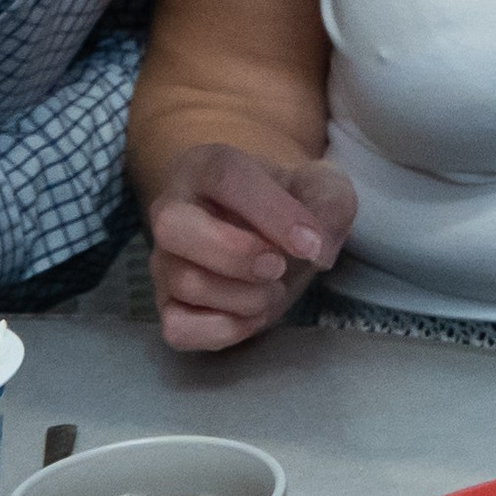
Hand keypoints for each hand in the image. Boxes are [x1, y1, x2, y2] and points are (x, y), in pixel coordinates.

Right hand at [146, 143, 355, 351]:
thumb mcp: (325, 188)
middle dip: (234, 254)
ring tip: (275, 288)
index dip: (271, 212)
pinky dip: (224, 330)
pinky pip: (178, 327)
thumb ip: (330, 204)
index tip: (310, 244)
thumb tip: (317, 248)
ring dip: (244, 296)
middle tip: (279, 267)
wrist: (278, 231)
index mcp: (207, 165)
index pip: (226, 176)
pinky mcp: (166, 305)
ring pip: (184, 282)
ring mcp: (164, 260)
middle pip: (173, 227)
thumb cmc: (295, 200)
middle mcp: (172, 209)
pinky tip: (252, 314)